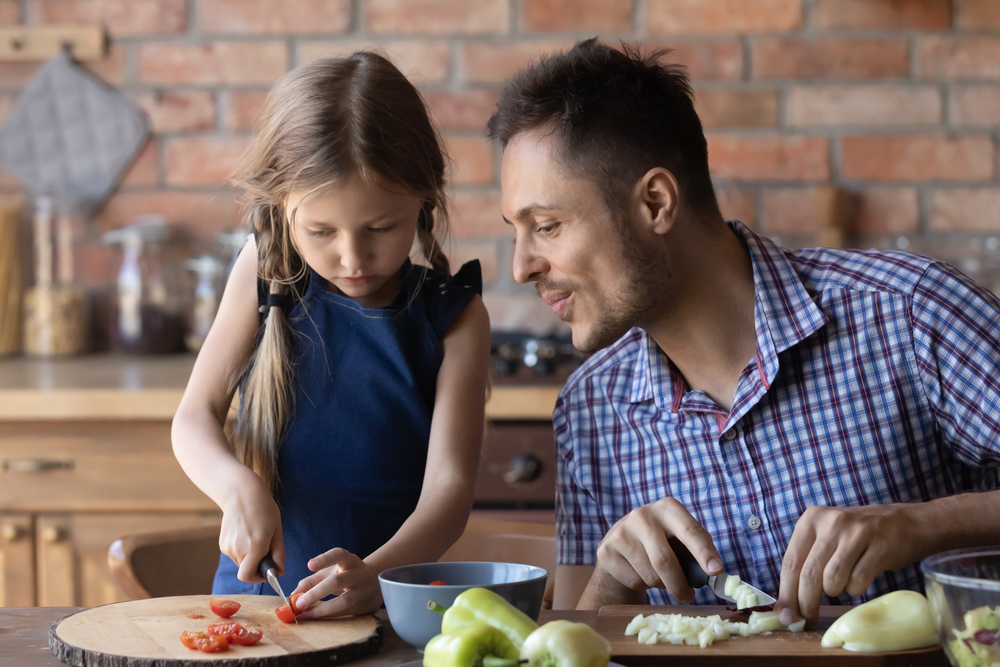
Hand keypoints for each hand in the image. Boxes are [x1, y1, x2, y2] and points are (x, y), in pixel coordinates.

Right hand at [218, 478, 284, 583]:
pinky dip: (242, 550)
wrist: (240, 493)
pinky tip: (246, 534)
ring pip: (241, 562)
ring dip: (249, 556)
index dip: (259, 577)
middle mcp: (238, 549)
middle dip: (257, 564)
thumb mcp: (277, 529)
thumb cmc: (263, 508)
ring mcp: (227, 547)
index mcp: (254, 547)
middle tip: (265, 547)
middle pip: (246, 570)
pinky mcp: (222, 543)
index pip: (248, 576)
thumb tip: (281, 571)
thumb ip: (279, 553)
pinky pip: (234, 554)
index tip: (267, 570)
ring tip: (256, 536)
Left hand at [291, 548, 381, 618]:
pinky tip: (318, 618)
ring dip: (322, 609)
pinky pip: (347, 613)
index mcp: (350, 561)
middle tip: (299, 603)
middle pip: (337, 581)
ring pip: (344, 601)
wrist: (375, 585)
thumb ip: (312, 581)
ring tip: (306, 614)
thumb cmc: (346, 576)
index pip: (339, 554)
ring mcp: (365, 590)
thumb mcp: (331, 573)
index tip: (310, 565)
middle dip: (316, 593)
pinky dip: (331, 616)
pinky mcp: (368, 605)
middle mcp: (360, 573)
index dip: (325, 559)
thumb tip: (293, 594)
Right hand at [594, 497, 722, 601]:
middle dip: (679, 584)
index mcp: (667, 508)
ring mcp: (621, 532)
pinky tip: (640, 573)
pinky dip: (643, 585)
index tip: (715, 570)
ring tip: (661, 577)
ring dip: (661, 585)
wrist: (622, 542)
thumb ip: (698, 550)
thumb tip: (714, 572)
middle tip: (688, 597)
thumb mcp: (680, 536)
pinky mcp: (607, 550)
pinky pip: (634, 580)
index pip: (689, 530)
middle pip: (664, 560)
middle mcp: (642, 515)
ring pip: (649, 575)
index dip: (703, 552)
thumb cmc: (661, 540)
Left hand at [776, 503, 924, 626]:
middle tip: (807, 620)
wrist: (902, 523)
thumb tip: (786, 606)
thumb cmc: (855, 537)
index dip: (786, 593)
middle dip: (806, 602)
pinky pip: (858, 580)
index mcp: (811, 519)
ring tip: (839, 585)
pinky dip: (855, 589)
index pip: (791, 562)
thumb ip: (805, 563)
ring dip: (834, 591)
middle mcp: (832, 522)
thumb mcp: (825, 538)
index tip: (785, 617)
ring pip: (832, 578)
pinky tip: (857, 581)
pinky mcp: (881, 546)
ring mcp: (857, 532)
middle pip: (809, 573)